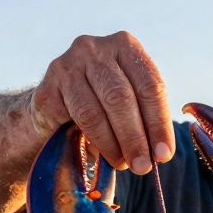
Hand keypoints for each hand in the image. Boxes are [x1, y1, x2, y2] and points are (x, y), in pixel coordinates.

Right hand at [30, 32, 175, 174]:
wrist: (54, 108)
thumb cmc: (101, 104)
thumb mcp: (128, 101)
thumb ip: (145, 117)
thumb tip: (161, 151)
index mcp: (125, 46)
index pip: (149, 85)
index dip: (159, 123)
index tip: (164, 154)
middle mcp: (96, 49)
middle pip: (122, 97)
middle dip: (135, 137)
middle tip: (143, 166)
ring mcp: (68, 65)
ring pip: (96, 111)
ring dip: (114, 144)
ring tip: (123, 164)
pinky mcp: (48, 87)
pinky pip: (75, 119)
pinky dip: (94, 141)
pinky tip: (103, 156)